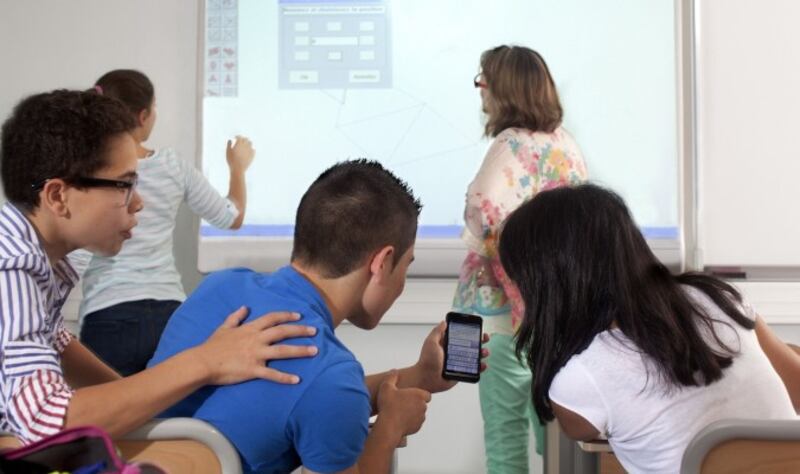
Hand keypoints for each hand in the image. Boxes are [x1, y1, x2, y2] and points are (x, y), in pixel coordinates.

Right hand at [195, 306, 317, 384]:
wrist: (202, 362)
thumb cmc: (212, 346)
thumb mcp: (224, 327)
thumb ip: (236, 317)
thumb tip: (245, 307)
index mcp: (250, 329)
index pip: (272, 318)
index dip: (286, 316)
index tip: (299, 316)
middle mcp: (256, 339)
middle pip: (283, 332)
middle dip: (300, 330)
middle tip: (314, 331)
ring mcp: (256, 354)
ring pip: (283, 351)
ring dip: (300, 350)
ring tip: (314, 351)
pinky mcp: (253, 369)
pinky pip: (272, 374)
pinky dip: (285, 377)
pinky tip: (297, 380)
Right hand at [226, 135, 254, 173]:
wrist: (238, 169)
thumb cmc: (231, 160)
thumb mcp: (228, 151)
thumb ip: (229, 144)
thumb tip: (230, 140)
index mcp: (239, 143)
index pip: (240, 136)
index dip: (237, 136)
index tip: (235, 137)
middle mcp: (246, 145)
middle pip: (246, 139)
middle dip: (243, 139)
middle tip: (240, 141)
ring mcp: (250, 150)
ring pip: (250, 143)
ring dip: (247, 143)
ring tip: (244, 145)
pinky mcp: (252, 155)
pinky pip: (253, 149)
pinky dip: (251, 149)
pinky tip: (248, 150)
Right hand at [376, 371, 430, 439]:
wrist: (389, 426)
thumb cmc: (388, 405)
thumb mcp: (386, 387)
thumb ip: (391, 377)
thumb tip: (394, 371)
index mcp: (419, 395)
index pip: (426, 394)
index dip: (419, 395)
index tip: (409, 396)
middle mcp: (423, 407)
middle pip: (422, 404)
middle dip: (415, 404)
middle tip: (402, 403)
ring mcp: (421, 418)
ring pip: (419, 414)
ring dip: (413, 413)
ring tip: (400, 412)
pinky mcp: (417, 428)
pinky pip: (415, 424)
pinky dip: (410, 422)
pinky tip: (399, 420)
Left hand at [410, 321, 489, 392]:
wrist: (427, 379)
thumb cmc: (427, 361)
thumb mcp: (431, 342)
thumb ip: (437, 332)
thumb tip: (444, 322)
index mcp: (448, 344)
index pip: (462, 335)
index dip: (471, 331)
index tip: (478, 328)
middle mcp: (455, 352)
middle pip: (472, 344)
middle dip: (480, 340)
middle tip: (485, 338)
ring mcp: (460, 362)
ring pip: (475, 356)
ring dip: (483, 353)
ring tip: (484, 352)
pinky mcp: (462, 372)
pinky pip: (474, 369)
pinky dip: (481, 367)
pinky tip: (483, 364)